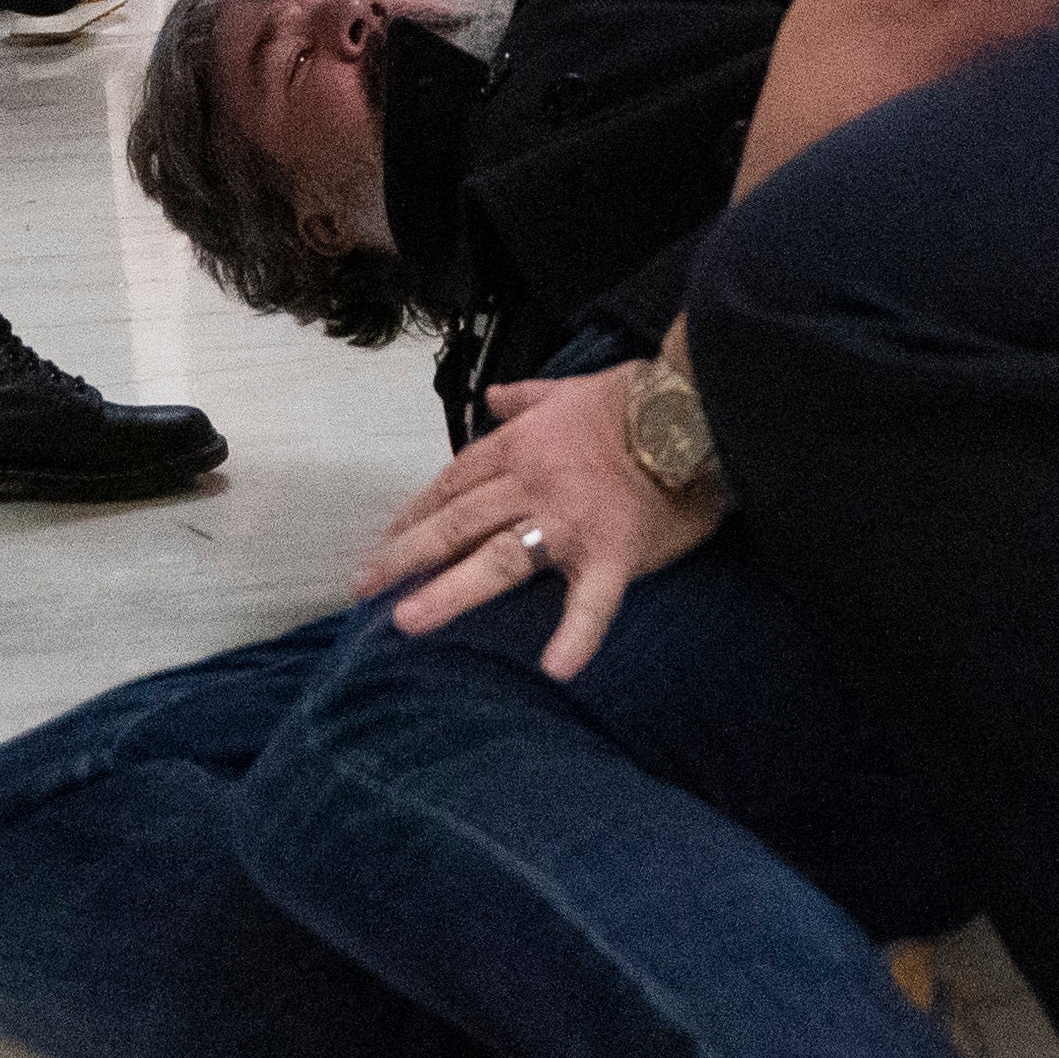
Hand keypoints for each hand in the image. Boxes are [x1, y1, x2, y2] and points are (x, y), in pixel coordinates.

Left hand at [357, 365, 724, 681]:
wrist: (694, 408)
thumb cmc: (636, 398)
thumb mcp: (570, 388)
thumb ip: (526, 396)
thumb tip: (494, 394)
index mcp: (521, 447)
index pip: (454, 483)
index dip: (417, 511)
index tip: (386, 536)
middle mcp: (532, 485)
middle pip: (457, 521)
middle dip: (407, 554)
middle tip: (364, 584)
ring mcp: (568, 523)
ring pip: (497, 558)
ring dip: (450, 591)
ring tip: (408, 621)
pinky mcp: (612, 554)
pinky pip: (591, 601)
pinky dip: (575, 635)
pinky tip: (555, 668)